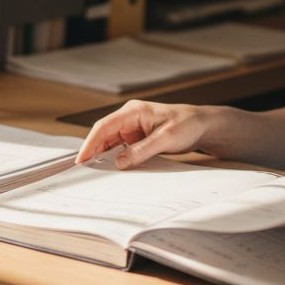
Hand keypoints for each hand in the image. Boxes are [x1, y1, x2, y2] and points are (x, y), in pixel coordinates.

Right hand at [75, 100, 213, 168]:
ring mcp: (134, 128)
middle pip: (104, 135)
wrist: (203, 126)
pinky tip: (116, 169)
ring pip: (111, 143)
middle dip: (94, 152)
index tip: (82, 159)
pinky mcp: (138, 137)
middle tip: (86, 171)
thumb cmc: (188, 124)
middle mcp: (130, 118)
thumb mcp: (166, 138)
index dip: (90, 143)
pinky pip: (122, 148)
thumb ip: (142, 150)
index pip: (104, 126)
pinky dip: (117, 158)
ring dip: (105, 156)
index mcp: (133, 111)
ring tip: (98, 172)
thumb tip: (120, 162)